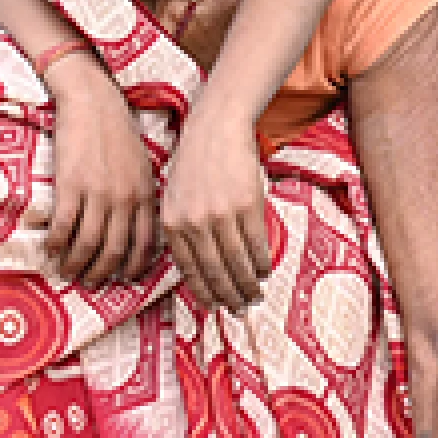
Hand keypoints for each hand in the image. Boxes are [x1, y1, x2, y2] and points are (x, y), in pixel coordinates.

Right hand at [40, 58, 157, 288]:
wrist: (94, 101)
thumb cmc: (117, 130)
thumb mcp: (143, 165)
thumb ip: (142, 195)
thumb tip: (136, 226)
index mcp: (145, 194)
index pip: (144, 245)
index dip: (132, 269)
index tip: (122, 280)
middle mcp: (125, 198)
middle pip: (114, 251)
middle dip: (101, 274)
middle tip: (89, 283)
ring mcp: (98, 193)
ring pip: (88, 245)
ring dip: (75, 264)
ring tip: (66, 271)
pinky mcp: (71, 184)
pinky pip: (63, 226)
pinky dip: (56, 243)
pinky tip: (50, 248)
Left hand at [162, 104, 270, 311]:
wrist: (216, 128)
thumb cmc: (195, 163)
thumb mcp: (175, 197)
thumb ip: (182, 230)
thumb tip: (201, 269)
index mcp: (172, 223)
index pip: (189, 270)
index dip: (204, 293)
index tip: (215, 307)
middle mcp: (194, 222)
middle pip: (215, 272)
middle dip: (230, 296)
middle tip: (241, 309)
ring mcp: (221, 214)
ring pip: (237, 262)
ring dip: (249, 285)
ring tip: (255, 295)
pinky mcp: (247, 205)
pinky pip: (257, 244)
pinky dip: (262, 262)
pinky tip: (265, 271)